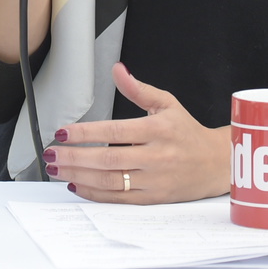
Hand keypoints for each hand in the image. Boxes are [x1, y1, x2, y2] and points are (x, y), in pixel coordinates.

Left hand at [42, 63, 229, 204]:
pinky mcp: (153, 198)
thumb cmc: (188, 132)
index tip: (63, 132)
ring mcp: (154, 180)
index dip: (86, 133)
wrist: (216, 164)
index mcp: (157, 130)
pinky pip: (119, 198)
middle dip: (74, 157)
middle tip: (51, 154)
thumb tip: (117, 70)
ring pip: (110, 181)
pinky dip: (95, 194)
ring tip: (57, 169)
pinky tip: (76, 185)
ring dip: (79, 176)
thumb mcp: (167, 103)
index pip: (114, 131)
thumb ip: (138, 89)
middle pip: (107, 159)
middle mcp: (155, 157)